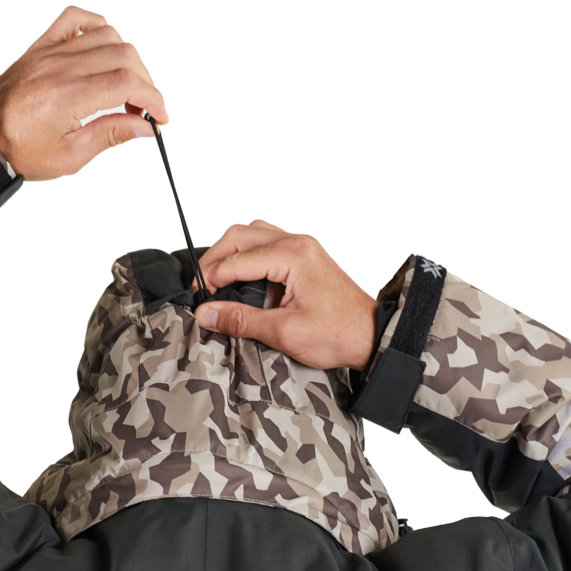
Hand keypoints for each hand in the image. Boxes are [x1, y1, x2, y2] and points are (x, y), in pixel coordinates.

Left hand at [0, 6, 167, 180]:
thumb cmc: (21, 150)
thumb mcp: (72, 155)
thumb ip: (111, 135)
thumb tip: (145, 126)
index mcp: (68, 97)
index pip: (127, 84)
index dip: (153, 99)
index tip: (160, 117)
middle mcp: (60, 67)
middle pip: (124, 56)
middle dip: (146, 83)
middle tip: (144, 109)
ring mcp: (51, 52)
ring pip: (107, 36)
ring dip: (128, 60)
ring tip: (127, 87)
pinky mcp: (42, 46)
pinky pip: (75, 18)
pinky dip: (98, 26)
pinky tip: (106, 48)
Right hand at [195, 221, 378, 370]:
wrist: (372, 336)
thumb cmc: (339, 333)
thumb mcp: (284, 332)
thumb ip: (241, 320)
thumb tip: (206, 313)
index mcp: (293, 255)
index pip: (236, 260)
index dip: (210, 278)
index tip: (198, 300)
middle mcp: (297, 243)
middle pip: (240, 236)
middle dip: (214, 259)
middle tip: (201, 287)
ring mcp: (302, 247)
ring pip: (252, 234)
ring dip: (230, 253)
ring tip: (216, 280)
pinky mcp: (305, 257)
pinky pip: (267, 243)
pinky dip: (247, 255)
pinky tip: (240, 277)